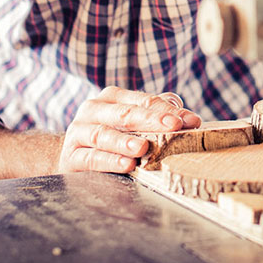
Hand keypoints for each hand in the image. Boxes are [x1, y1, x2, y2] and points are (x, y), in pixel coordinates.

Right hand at [57, 87, 200, 173]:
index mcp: (112, 97)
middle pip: (125, 113)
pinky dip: (110, 161)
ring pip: (103, 134)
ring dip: (125, 141)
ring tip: (144, 147)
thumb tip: (189, 117)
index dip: (167, 110)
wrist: (72, 154)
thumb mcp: (132, 121)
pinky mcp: (71, 156)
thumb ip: (158, 115)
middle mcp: (93, 110)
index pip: (144, 101)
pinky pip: (91, 158)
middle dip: (152, 120)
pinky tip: (127, 164)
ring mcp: (79, 132)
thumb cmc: (111, 134)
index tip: (191, 121)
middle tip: (174, 126)